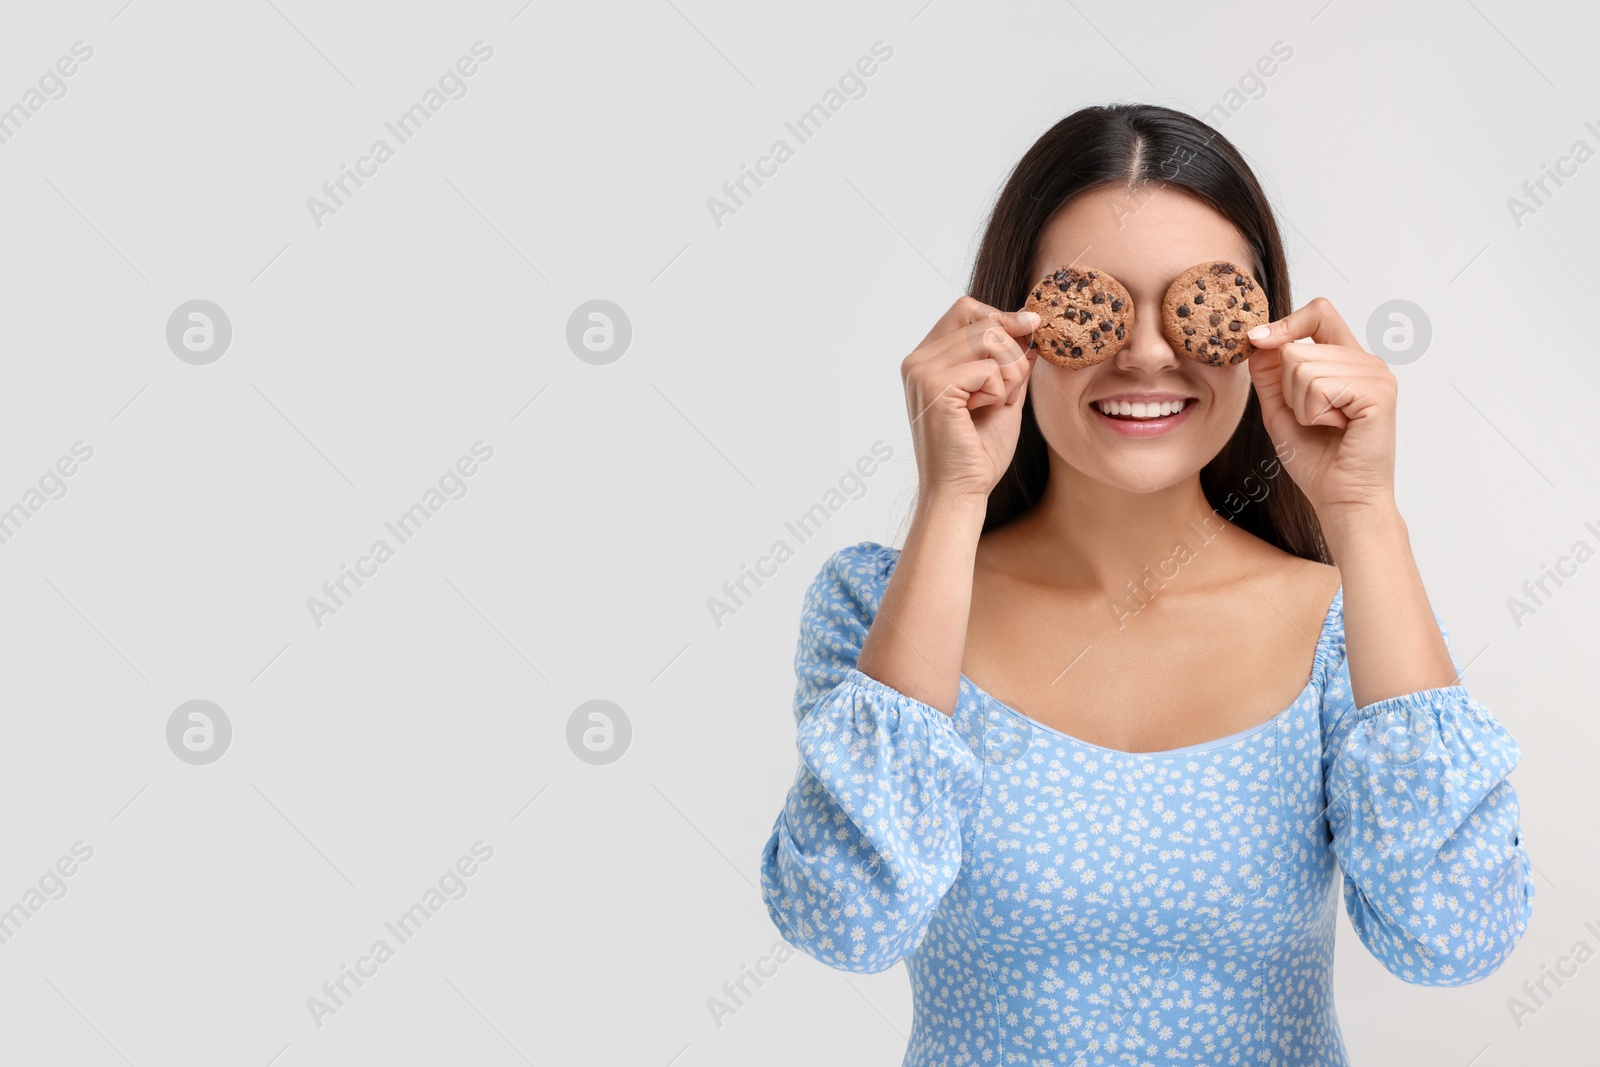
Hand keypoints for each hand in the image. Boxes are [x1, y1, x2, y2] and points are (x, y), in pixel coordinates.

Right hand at [900, 297, 1038, 502]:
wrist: (961, 492)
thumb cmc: (978, 453)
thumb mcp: (1002, 396)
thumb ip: (1010, 362)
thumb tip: (1029, 327)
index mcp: (927, 359)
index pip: (965, 308)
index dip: (1001, 315)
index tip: (1031, 327)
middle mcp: (917, 361)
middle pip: (981, 320)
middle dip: (1011, 350)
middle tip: (1009, 386)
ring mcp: (921, 372)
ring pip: (989, 339)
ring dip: (1008, 371)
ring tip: (993, 401)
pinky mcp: (934, 388)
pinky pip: (988, 368)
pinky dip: (998, 391)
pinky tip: (980, 413)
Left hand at [1244, 297, 1397, 517]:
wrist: (1341, 498)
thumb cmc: (1316, 459)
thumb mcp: (1281, 409)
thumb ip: (1270, 374)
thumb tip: (1258, 338)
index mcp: (1347, 360)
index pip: (1319, 313)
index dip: (1285, 322)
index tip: (1256, 339)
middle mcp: (1366, 361)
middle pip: (1296, 348)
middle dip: (1287, 390)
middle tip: (1314, 418)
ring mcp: (1376, 374)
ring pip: (1303, 366)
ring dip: (1301, 405)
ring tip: (1326, 424)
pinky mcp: (1378, 393)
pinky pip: (1319, 387)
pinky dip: (1315, 413)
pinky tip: (1338, 428)